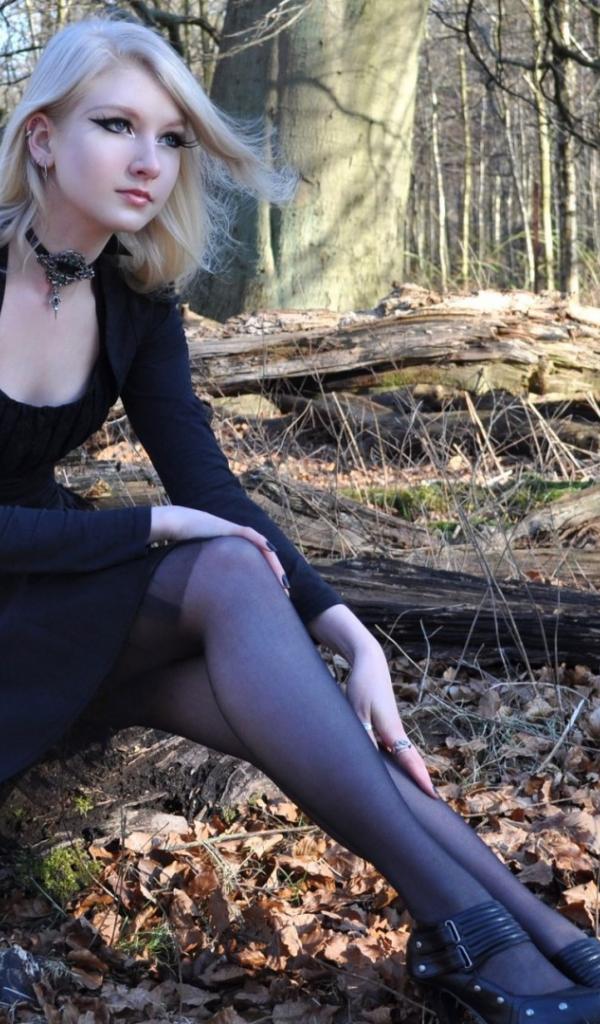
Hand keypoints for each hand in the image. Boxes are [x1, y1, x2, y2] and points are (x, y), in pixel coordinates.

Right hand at [150, 505, 289, 594]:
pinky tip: (271, 549)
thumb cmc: (180, 550)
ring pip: (262, 549)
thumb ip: (206, 585)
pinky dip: (262, 542)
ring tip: (283, 581)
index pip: (255, 570)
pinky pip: (250, 535)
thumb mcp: (198, 572)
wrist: (173, 527)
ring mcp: (234, 535)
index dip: (265, 583)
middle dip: (275, 577)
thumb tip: (204, 609)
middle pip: (263, 561)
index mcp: (232, 558)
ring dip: (274, 565)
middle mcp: (237, 546)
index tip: (273, 600)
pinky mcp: (229, 528)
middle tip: (286, 595)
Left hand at [345, 641, 437, 798]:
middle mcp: (396, 732)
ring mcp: (393, 728)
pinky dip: (401, 762)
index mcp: (392, 730)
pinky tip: (396, 772)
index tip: (432, 796)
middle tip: (432, 803)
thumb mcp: (357, 712)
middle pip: (412, 761)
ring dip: (412, 773)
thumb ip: (363, 736)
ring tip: (418, 794)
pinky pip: (396, 749)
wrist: (370, 664)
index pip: (409, 760)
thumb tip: (368, 761)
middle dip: (421, 781)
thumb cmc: (362, 686)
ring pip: (405, 756)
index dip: (420, 778)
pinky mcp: (387, 725)